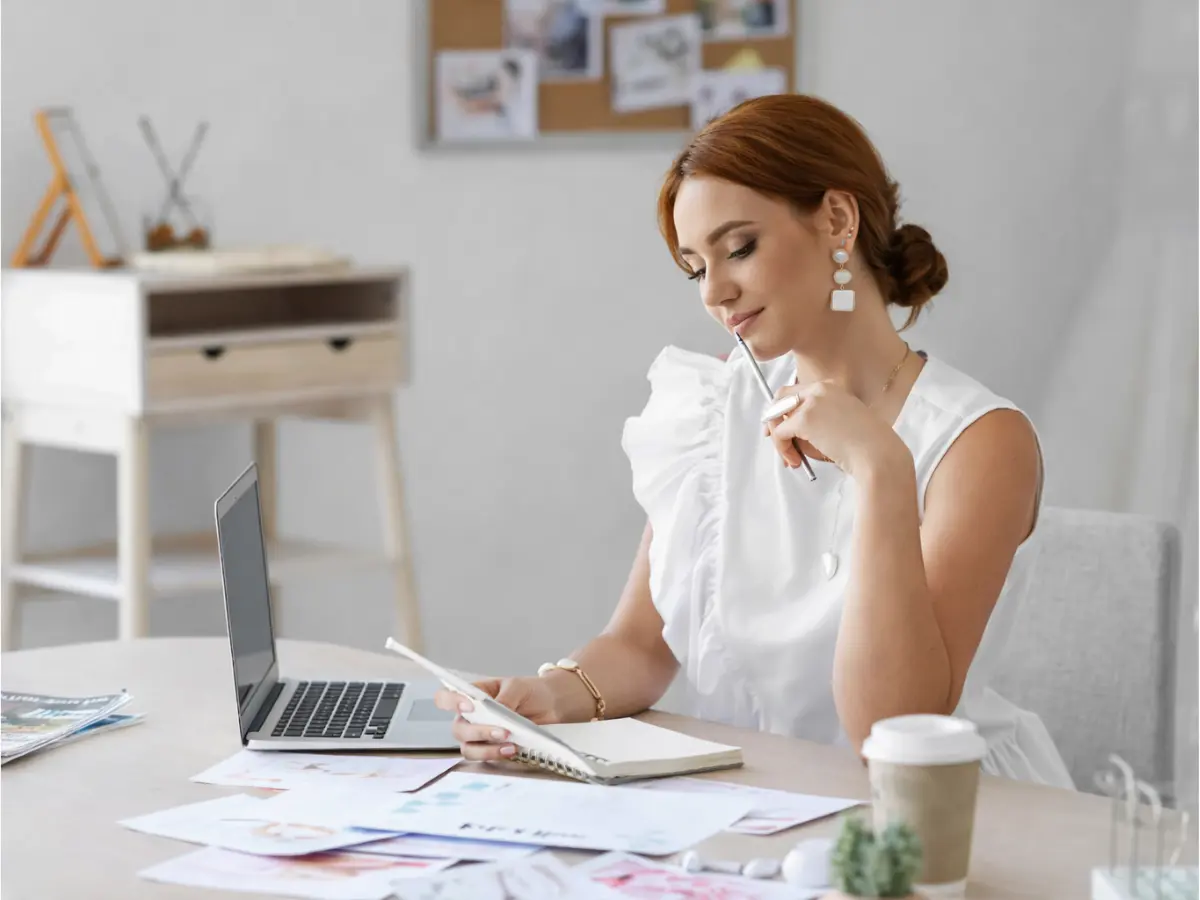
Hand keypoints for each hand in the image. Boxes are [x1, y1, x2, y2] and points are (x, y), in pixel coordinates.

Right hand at [432, 676, 560, 761]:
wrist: (551, 704)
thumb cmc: (530, 691)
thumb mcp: (518, 687)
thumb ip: (505, 698)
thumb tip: (497, 712)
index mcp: (472, 696)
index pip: (445, 698)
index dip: (450, 703)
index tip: (469, 706)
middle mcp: (470, 717)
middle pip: (458, 729)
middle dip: (478, 732)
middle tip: (502, 731)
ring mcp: (479, 736)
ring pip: (468, 748)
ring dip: (486, 749)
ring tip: (510, 745)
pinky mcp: (492, 749)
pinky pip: (484, 758)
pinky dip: (496, 755)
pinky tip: (512, 750)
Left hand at [763, 381, 906, 478]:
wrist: (878, 454)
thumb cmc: (864, 446)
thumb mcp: (838, 424)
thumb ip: (815, 422)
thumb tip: (786, 432)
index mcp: (830, 387)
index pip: (795, 392)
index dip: (783, 410)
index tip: (781, 427)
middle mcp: (819, 389)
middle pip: (780, 398)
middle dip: (773, 421)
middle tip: (777, 442)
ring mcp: (811, 402)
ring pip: (776, 417)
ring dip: (778, 440)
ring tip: (792, 459)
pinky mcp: (804, 419)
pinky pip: (779, 434)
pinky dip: (782, 449)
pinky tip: (796, 461)